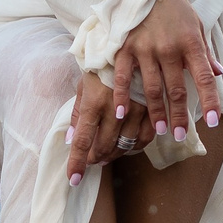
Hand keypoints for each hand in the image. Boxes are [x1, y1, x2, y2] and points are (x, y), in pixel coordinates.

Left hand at [63, 68, 155, 185]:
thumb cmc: (102, 65)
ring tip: (106, 155)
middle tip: (91, 161)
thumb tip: (69, 139)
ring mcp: (136, 109)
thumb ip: (77, 112)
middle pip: (103, 146)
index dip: (77, 163)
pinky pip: (145, 138)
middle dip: (94, 159)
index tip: (74, 180)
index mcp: (93, 101)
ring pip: (124, 146)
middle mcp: (114, 108)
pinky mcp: (152, 108)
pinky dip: (135, 147)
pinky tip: (128, 146)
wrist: (131, 42)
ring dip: (113, 155)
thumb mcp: (84, 84)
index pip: (82, 140)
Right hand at [111, 0, 222, 145]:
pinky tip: (121, 113)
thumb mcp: (197, 26)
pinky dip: (121, 96)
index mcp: (190, 43)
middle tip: (179, 136)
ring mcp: (145, 49)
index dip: (209, 101)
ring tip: (159, 131)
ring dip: (156, 112)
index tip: (212, 121)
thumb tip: (219, 74)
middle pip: (176, 89)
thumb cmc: (177, 10)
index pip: (203, 78)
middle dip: (179, 116)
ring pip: (151, 88)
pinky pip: (122, 77)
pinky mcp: (125, 48)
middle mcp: (169, 48)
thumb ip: (205, 53)